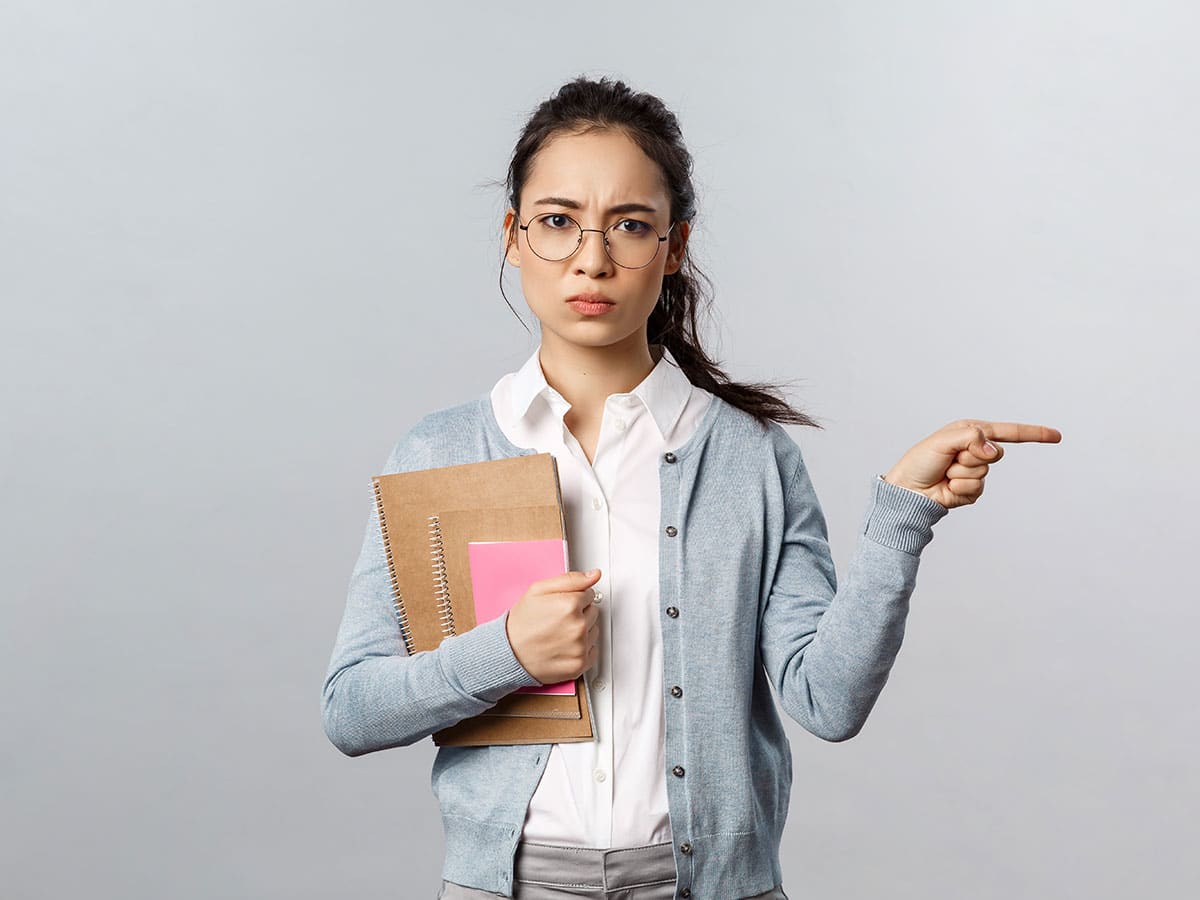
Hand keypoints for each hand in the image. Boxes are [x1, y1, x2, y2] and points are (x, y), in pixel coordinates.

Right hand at [505, 568, 601, 684]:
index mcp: (570, 605)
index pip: (590, 594)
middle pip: (594, 612)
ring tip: (560, 633)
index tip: (561, 604)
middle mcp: (578, 626)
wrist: (509, 653)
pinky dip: (582, 649)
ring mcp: (580, 647)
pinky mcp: (580, 664)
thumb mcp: (538, 590)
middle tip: (558, 619)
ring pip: (594, 631)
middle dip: (580, 613)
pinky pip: (593, 651)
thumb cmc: (521, 623)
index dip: (574, 597)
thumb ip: (571, 580)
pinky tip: (565, 646)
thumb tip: (594, 575)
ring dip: (582, 631)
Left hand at [883, 419, 1061, 509]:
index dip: (1033, 434)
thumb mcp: (943, 441)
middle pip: (995, 455)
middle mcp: (975, 451)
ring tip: (945, 473)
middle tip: (950, 460)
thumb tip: (992, 450)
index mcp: (971, 433)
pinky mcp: (971, 490)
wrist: (908, 490)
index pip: (1009, 433)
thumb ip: (970, 438)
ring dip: (961, 474)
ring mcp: (974, 472)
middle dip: (970, 458)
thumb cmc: (920, 461)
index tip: (1056, 436)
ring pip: (984, 474)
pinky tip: (947, 487)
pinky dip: (960, 489)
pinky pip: (977, 490)